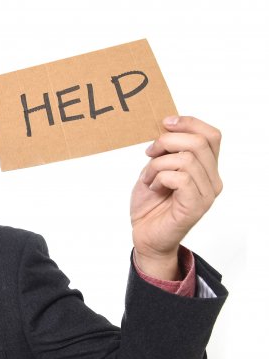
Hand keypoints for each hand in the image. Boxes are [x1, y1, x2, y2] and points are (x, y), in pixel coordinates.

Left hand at [130, 116, 222, 279]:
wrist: (145, 236)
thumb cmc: (151, 204)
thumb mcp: (156, 169)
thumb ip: (166, 151)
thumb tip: (167, 127)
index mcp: (207, 168)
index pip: (211, 135)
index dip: (189, 123)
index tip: (165, 123)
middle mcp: (213, 180)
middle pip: (199, 142)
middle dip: (167, 142)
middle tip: (149, 154)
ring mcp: (207, 194)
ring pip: (186, 160)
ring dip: (157, 165)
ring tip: (149, 178)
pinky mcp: (196, 206)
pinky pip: (180, 178)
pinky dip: (159, 178)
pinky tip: (153, 188)